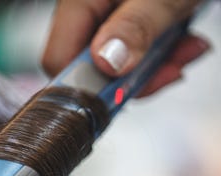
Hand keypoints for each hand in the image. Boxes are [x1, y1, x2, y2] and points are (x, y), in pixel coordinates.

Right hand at [42, 0, 209, 95]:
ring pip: (116, 66)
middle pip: (91, 67)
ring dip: (154, 68)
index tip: (118, 93)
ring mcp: (109, 20)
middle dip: (131, 78)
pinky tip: (184, 44)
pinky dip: (161, 56)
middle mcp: (89, 11)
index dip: (85, 84)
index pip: (59, 58)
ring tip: (185, 51)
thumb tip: (107, 63)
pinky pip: (134, 54)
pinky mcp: (128, 25)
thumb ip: (135, 26)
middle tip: (166, 72)